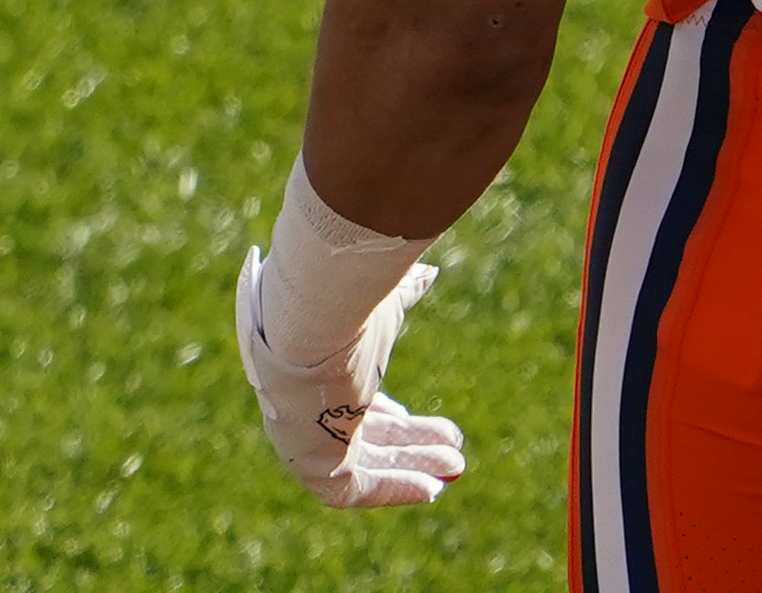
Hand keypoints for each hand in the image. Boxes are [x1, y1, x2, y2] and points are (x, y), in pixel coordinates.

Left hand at [233, 247, 465, 508]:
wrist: (306, 328)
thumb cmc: (341, 309)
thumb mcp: (381, 305)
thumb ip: (403, 295)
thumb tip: (428, 273)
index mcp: (314, 375)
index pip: (349, 404)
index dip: (388, 417)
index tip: (422, 421)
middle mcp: (306, 411)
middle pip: (366, 438)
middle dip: (412, 445)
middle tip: (453, 451)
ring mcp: (307, 441)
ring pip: (368, 464)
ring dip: (413, 466)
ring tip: (454, 464)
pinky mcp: (313, 468)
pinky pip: (359, 489)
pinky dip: (396, 488)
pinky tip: (431, 487)